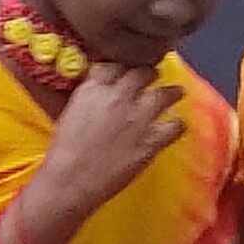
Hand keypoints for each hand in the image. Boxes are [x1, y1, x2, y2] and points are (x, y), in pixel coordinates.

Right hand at [31, 64, 185, 234]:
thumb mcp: (71, 111)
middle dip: (148, 73)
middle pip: (141, 73)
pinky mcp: (151, 141)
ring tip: (177, 92)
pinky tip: (179, 125)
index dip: (123, 65)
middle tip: (152, 76)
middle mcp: (119, 96)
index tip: (127, 69)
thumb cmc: (65, 151)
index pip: (114, 64)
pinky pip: (174, 127)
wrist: (71, 179)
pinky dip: (178, 125)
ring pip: (163, 94)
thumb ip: (90, 98)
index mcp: (94, 88)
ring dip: (171, 92)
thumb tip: (100, 96)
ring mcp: (138, 118)